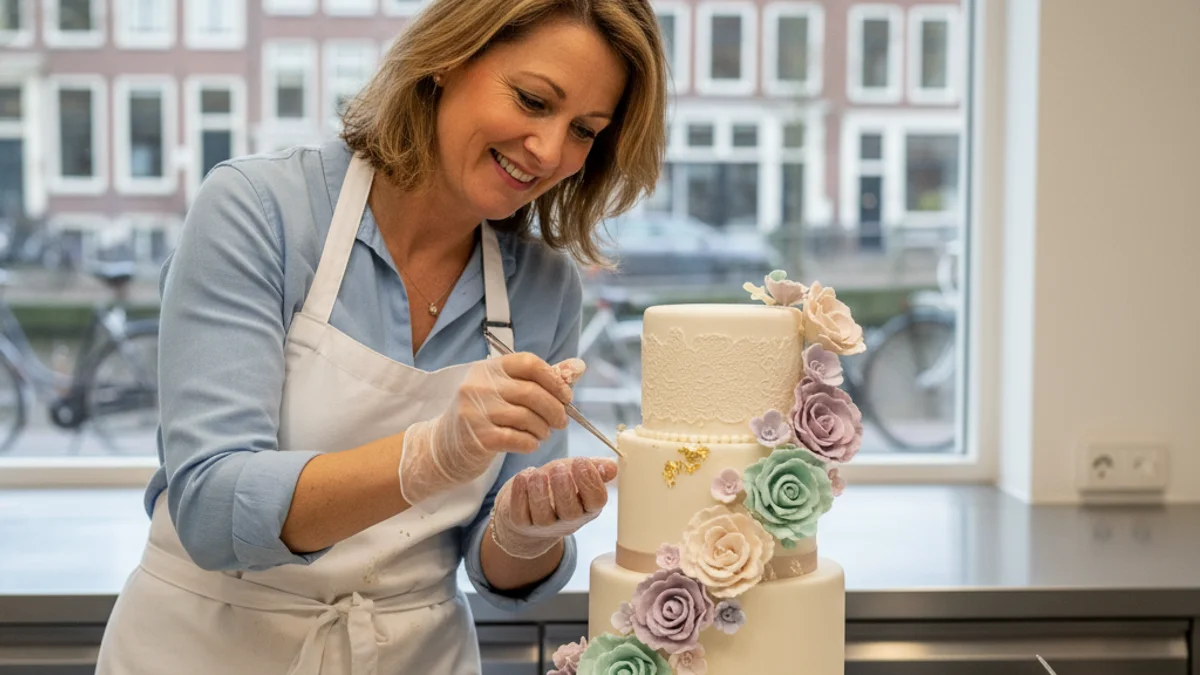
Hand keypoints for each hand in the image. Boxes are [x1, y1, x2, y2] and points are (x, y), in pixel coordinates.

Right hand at [399, 353, 586, 507]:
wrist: (443, 446)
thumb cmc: (482, 416)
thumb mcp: (507, 391)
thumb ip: (542, 378)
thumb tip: (579, 366)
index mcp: (488, 368)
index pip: (528, 363)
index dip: (554, 379)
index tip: (566, 396)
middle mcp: (479, 385)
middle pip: (532, 392)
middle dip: (555, 409)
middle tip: (561, 421)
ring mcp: (476, 411)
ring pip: (527, 417)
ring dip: (544, 429)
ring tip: (543, 433)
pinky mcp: (477, 437)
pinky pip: (517, 439)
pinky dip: (531, 443)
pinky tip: (530, 443)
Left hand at [490, 457, 618, 558]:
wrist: (529, 508)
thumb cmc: (558, 485)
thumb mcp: (577, 473)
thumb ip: (595, 468)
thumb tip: (612, 467)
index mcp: (588, 506)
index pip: (597, 500)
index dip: (591, 482)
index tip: (581, 461)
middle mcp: (568, 520)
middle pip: (571, 511)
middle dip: (565, 488)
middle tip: (559, 468)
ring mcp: (544, 525)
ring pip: (543, 514)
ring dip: (540, 490)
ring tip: (538, 472)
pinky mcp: (522, 523)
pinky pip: (520, 513)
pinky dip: (520, 493)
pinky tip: (524, 476)